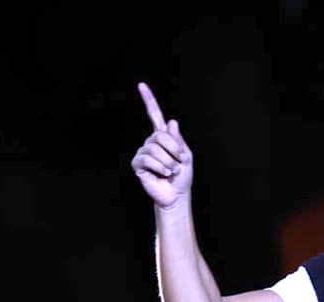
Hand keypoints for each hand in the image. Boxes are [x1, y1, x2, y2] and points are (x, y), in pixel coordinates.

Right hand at [129, 82, 193, 208]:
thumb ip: (178, 140)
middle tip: (180, 162)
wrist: (176, 194)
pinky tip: (163, 174)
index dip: (148, 100)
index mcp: (163, 137)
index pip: (154, 115)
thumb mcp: (186, 156)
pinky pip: (147, 159)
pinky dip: (160, 168)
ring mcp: (143, 152)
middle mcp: (151, 141)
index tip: (141, 85)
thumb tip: (171, 121)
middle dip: (175, 150)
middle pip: (161, 135)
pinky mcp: (138, 164)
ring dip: (169, 162)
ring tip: (172, 171)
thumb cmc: (182, 175)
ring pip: (155, 148)